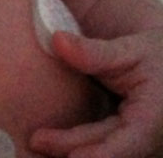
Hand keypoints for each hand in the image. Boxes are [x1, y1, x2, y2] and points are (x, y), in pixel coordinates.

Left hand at [30, 29, 162, 157]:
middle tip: (35, 140)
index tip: (71, 155)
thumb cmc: (158, 57)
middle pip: (107, 152)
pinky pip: (107, 148)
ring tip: (40, 142)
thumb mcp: (131, 50)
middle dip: (70, 150)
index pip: (122, 147)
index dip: (96, 154)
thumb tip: (57, 40)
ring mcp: (142, 144)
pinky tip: (56, 142)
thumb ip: (95, 52)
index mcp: (152, 122)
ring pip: (106, 152)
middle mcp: (151, 141)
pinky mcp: (130, 141)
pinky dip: (82, 145)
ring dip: (74, 150)